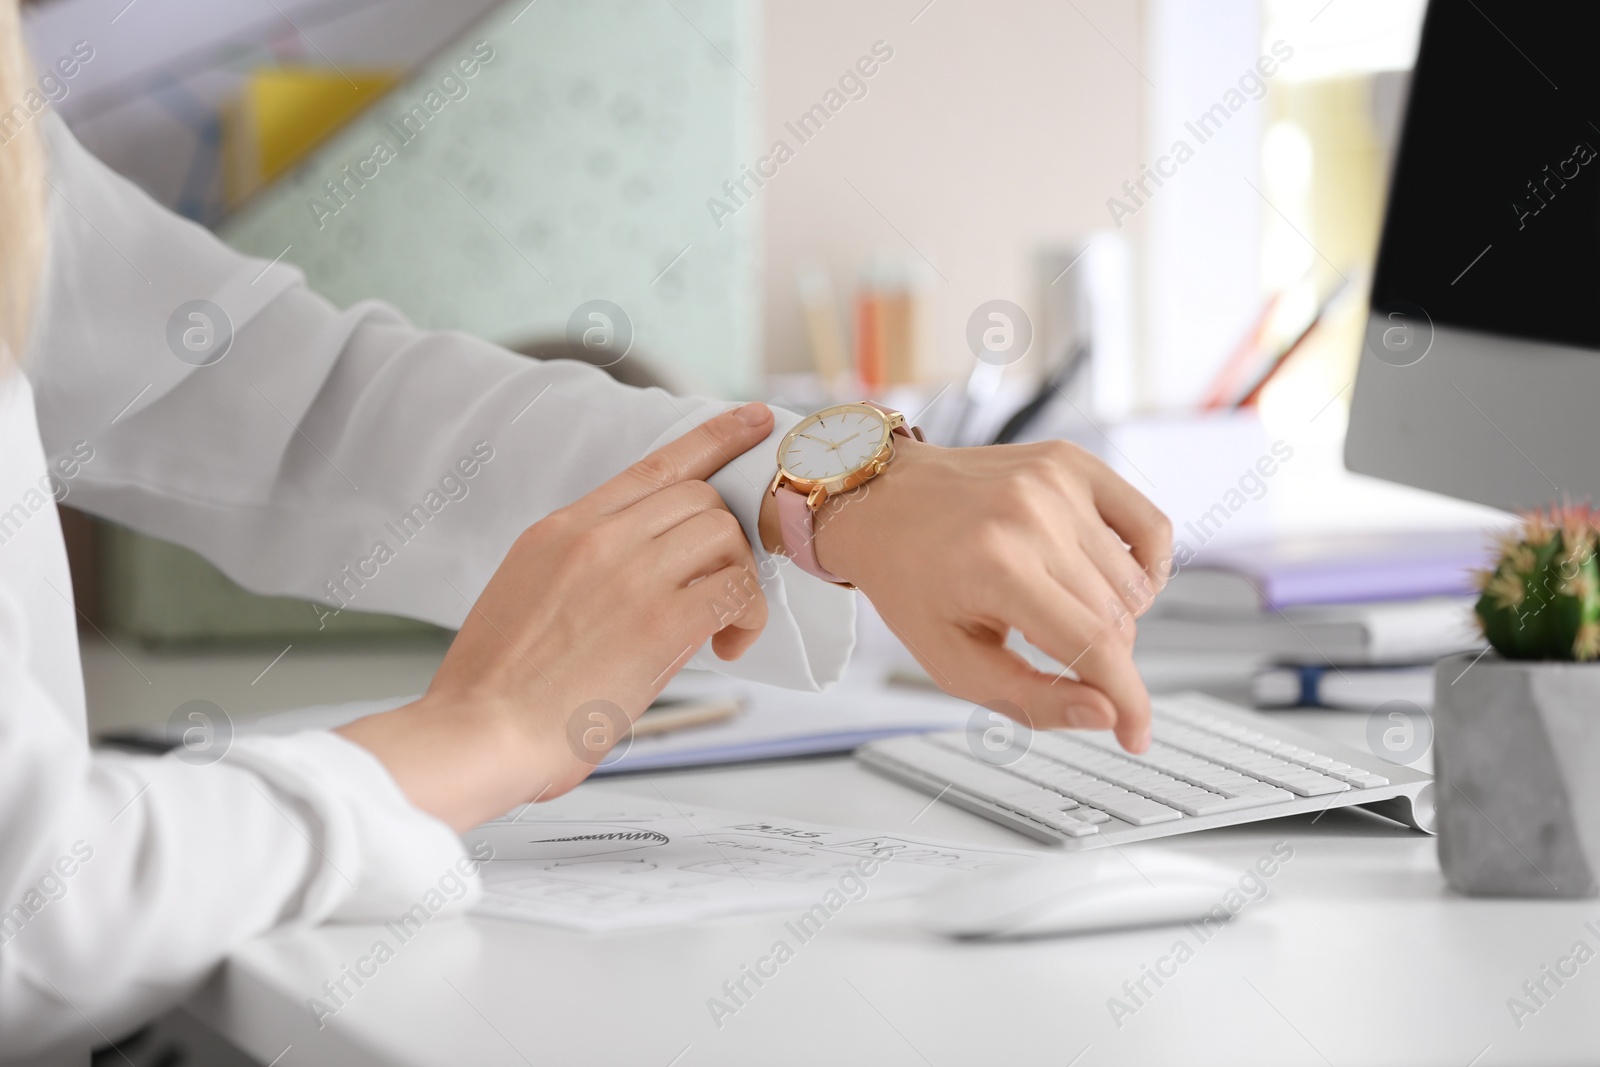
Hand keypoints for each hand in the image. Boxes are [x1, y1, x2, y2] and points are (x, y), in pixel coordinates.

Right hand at [338, 403, 775, 829]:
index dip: (714, 437)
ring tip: (722, 629)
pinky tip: (729, 647)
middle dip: (725, 541)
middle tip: (722, 592)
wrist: (477, 735)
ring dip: (738, 578)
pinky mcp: (660, 619)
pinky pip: (735, 589)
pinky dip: (747, 617)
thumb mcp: (528, 600)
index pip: (655, 463)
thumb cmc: (495, 693)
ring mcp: (629, 574)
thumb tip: (648, 587)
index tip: (752, 419)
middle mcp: (597, 538)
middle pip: (700, 498)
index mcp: (560, 530)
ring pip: (724, 534)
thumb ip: (586, 576)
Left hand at [806, 438, 1170, 751]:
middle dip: (1101, 658)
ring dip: (1113, 613)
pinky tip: (1104, 577)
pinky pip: (1150, 526)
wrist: (883, 501)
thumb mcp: (952, 661)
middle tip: (1051, 649)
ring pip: (1134, 582)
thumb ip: (1030, 699)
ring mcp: (1056, 482)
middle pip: (1118, 620)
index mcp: (998, 566)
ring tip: (1057, 605)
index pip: (1095, 646)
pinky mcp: (1071, 462)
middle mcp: (1032, 516)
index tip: (1137, 735)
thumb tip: (1105, 714)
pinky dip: (1143, 564)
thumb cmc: (912, 582)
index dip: (1127, 701)